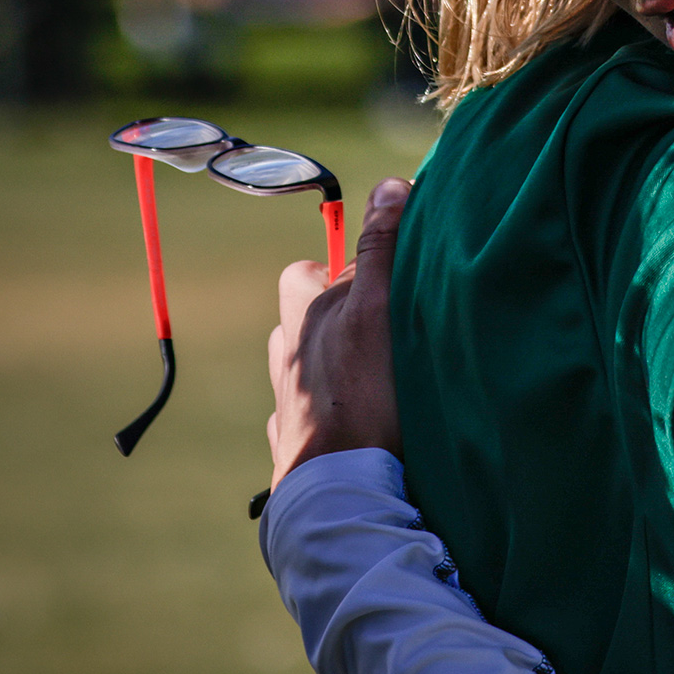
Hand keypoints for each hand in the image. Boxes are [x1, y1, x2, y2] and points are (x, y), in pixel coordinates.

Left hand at [267, 177, 409, 491]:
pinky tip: (347, 421)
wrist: (339, 489)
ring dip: (323, 361)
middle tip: (374, 321)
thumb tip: (387, 184)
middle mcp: (288, 353)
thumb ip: (382, 247)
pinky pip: (299, 416)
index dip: (349, 266)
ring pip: (296, 366)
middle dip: (328, 311)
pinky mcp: (292, 447)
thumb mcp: (381, 309)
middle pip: (299, 314)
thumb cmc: (364, 394)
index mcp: (306, 313)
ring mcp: (286, 401)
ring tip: (366, 372)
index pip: (316, 267)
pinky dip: (320, 411)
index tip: (385, 275)